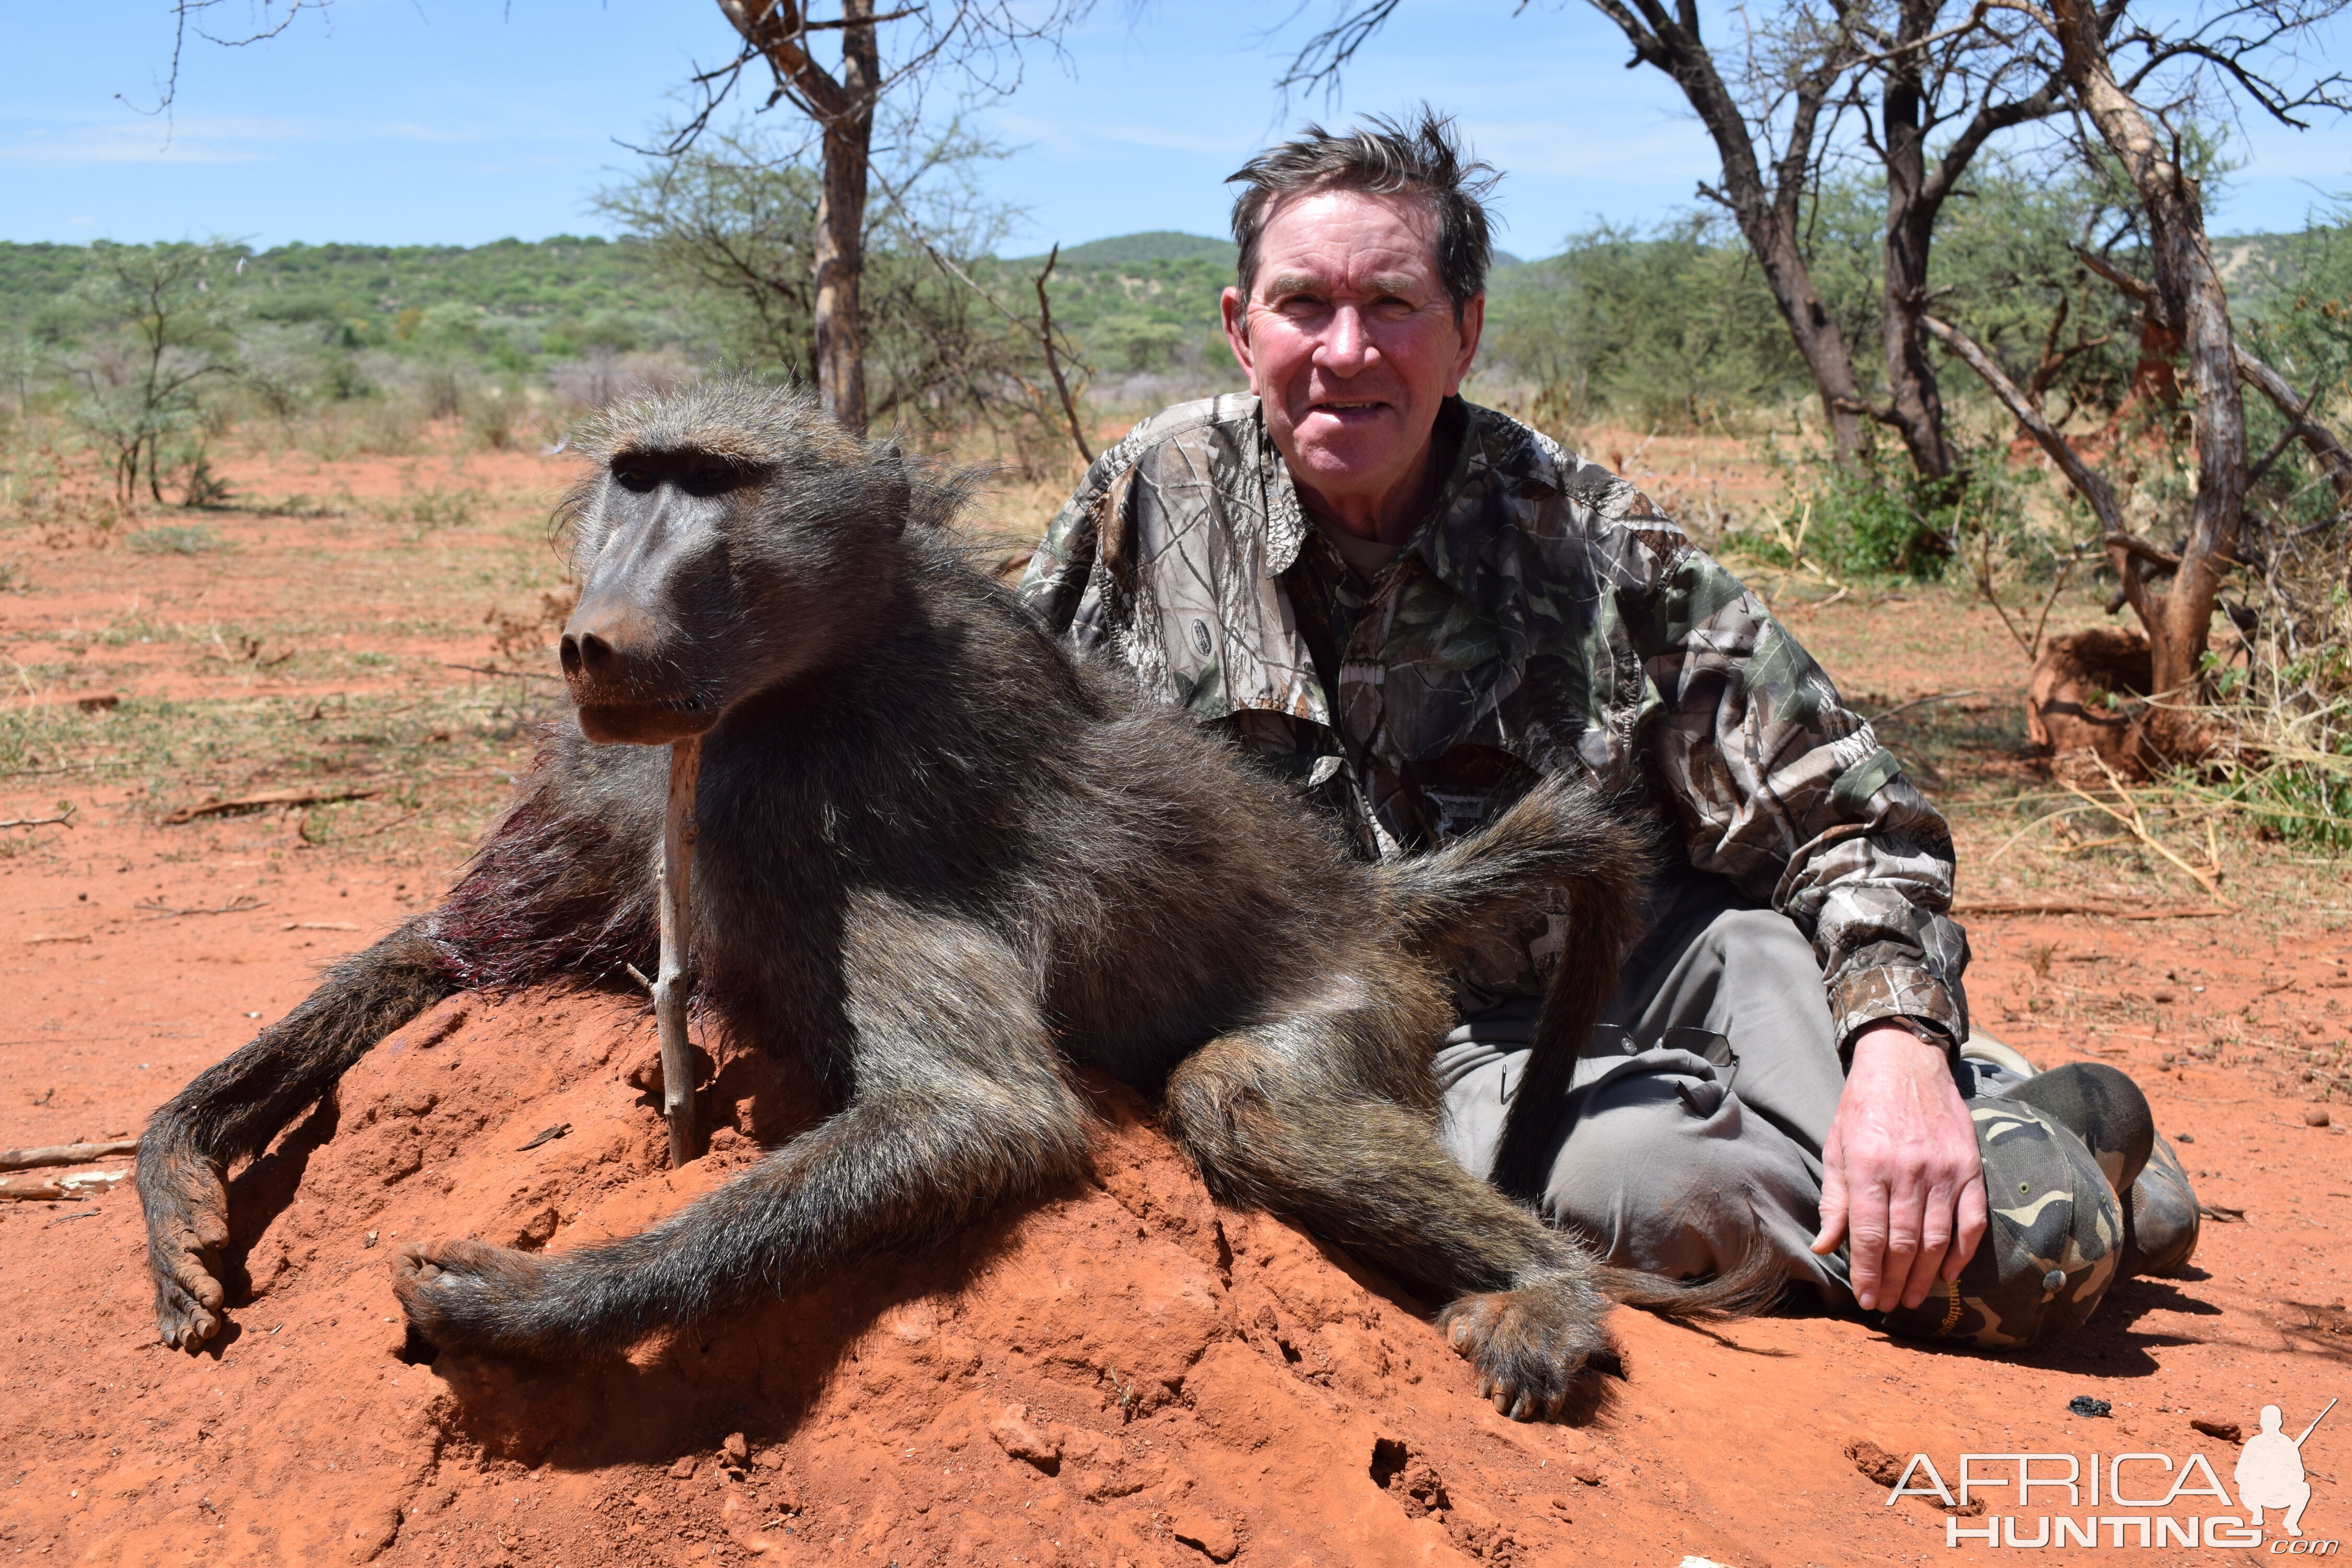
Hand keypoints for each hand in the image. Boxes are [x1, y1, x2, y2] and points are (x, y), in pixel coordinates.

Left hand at [1809, 1022, 1986, 1311]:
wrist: (1905, 1061)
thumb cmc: (1863, 1106)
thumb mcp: (1836, 1145)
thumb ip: (1834, 1199)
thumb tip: (1823, 1247)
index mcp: (1869, 1165)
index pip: (1868, 1233)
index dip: (1866, 1271)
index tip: (1864, 1299)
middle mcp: (1908, 1170)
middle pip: (1904, 1243)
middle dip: (1893, 1280)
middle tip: (1887, 1305)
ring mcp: (1944, 1170)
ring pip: (1937, 1238)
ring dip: (1925, 1276)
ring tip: (1911, 1297)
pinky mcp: (1970, 1167)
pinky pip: (1972, 1220)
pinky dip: (1963, 1252)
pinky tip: (1950, 1274)